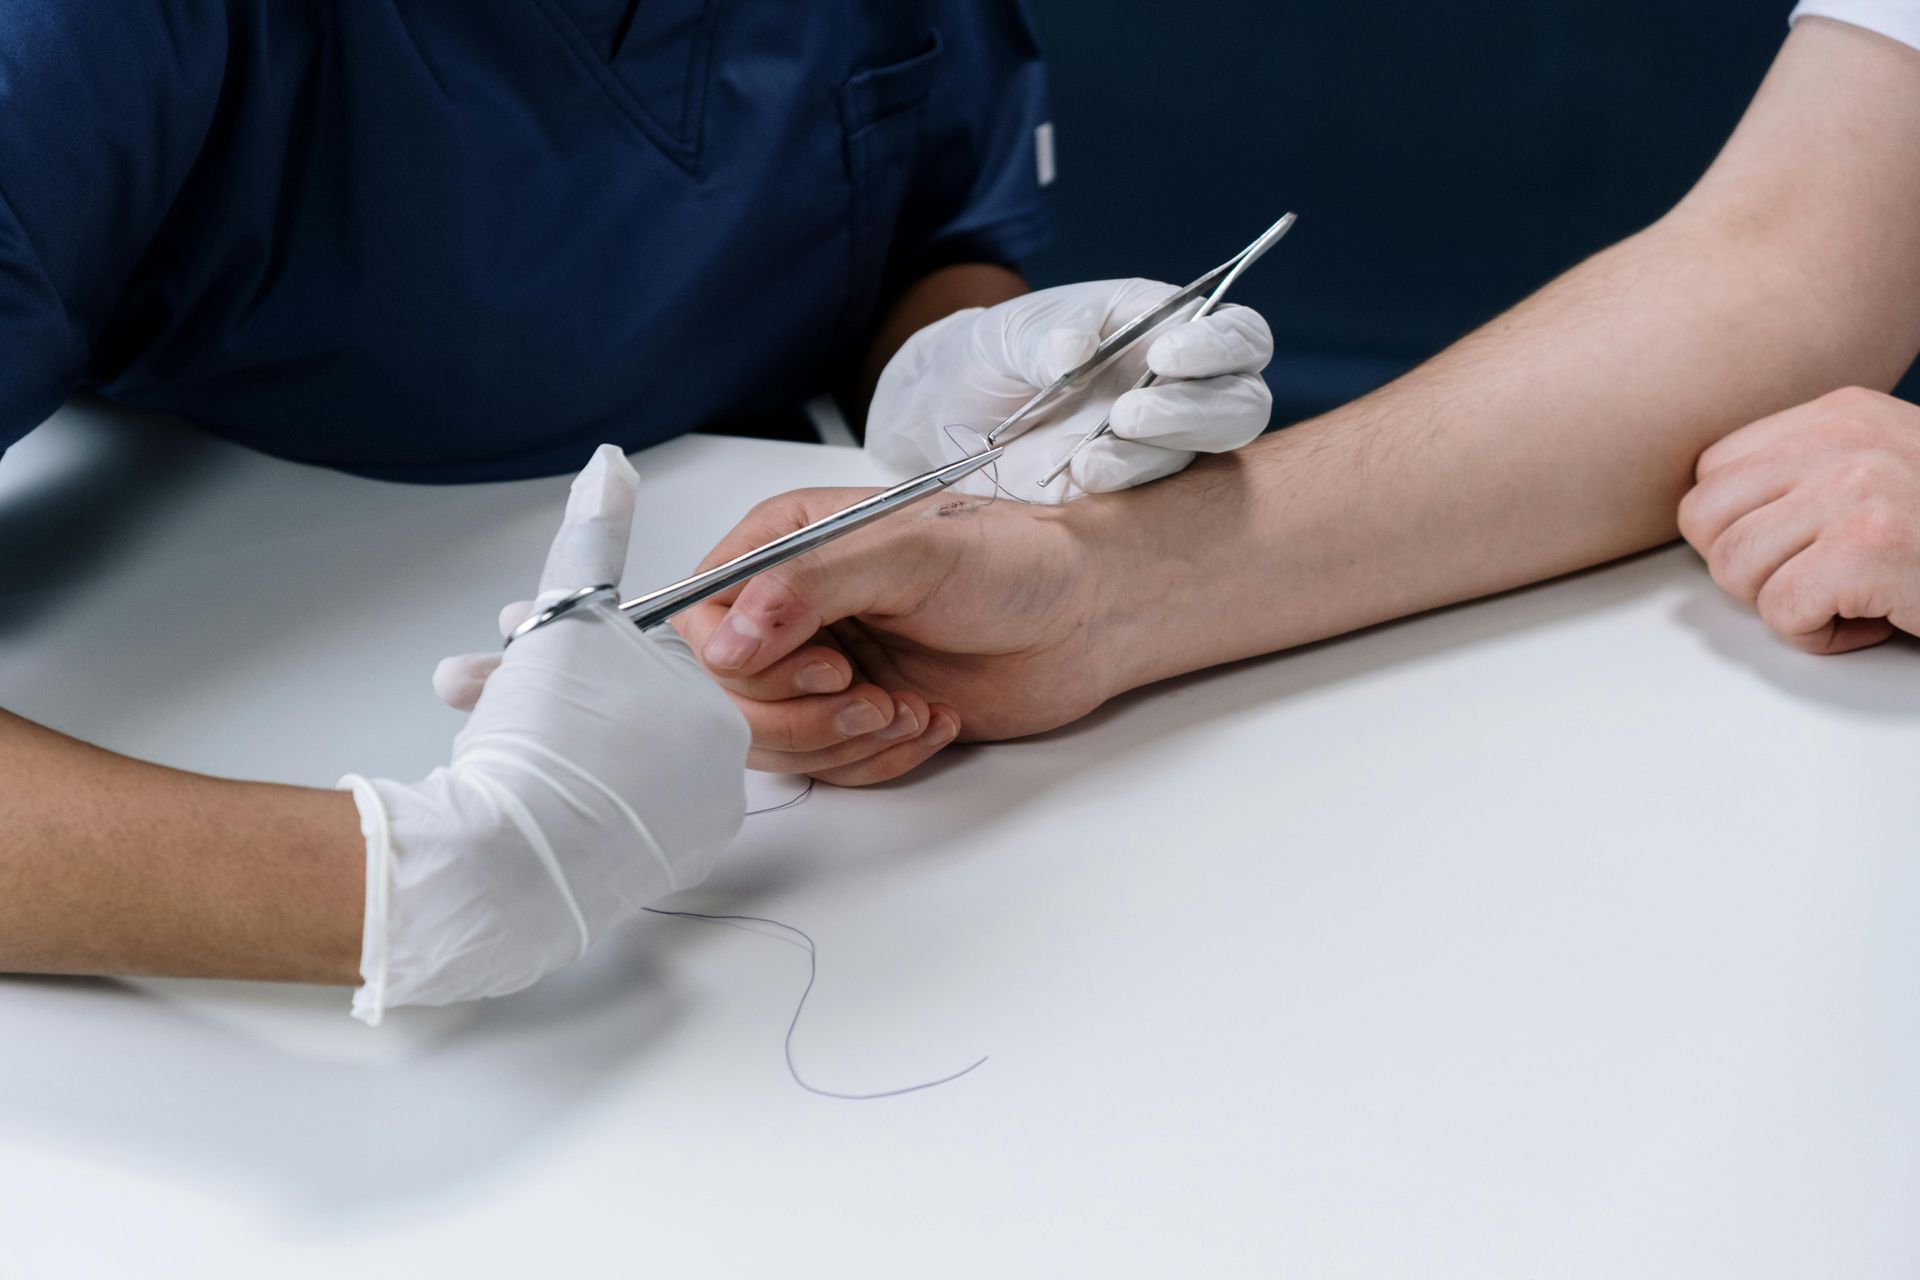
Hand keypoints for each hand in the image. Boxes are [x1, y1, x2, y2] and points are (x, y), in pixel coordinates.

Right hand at [342, 446, 748, 1022]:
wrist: (505, 863)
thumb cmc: (543, 739)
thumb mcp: (568, 618)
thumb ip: (593, 538)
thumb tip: (611, 468)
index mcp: (711, 701)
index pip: (669, 660)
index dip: (592, 657)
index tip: (536, 663)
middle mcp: (719, 769)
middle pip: (651, 719)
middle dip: (582, 707)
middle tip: (519, 711)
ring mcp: (693, 829)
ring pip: (636, 771)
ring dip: (579, 756)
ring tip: (521, 753)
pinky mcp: (658, 873)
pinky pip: (627, 824)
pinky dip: (584, 808)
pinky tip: (538, 799)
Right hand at [672, 487, 1132, 784]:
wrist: (1086, 616)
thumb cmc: (1012, 561)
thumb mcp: (908, 552)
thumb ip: (808, 587)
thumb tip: (725, 640)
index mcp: (785, 545)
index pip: (701, 618)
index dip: (744, 662)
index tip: (823, 667)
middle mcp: (791, 608)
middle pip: (726, 695)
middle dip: (802, 713)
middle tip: (870, 697)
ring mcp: (821, 667)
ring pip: (773, 742)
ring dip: (844, 741)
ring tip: (907, 708)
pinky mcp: (856, 717)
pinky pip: (828, 768)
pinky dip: (879, 759)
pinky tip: (929, 720)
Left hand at [866, 278, 1272, 502]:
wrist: (950, 413)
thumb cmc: (998, 351)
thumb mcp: (1013, 329)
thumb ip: (1047, 336)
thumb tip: (1073, 353)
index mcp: (1168, 328)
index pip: (1239, 335)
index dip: (1220, 345)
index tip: (1167, 355)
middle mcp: (1180, 388)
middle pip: (1242, 405)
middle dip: (1194, 410)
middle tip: (1129, 413)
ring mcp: (1159, 445)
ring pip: (1201, 455)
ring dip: (1150, 454)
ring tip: (1087, 453)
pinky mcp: (1129, 493)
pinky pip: (1153, 498)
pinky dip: (1121, 484)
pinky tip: (1077, 474)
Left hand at [1678, 387, 1919, 652]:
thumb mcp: (1883, 471)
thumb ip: (1804, 474)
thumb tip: (1706, 510)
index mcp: (1841, 414)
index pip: (1711, 475)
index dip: (1742, 529)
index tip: (1803, 547)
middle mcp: (1845, 440)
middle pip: (1705, 522)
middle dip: (1751, 569)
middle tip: (1822, 580)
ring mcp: (1857, 490)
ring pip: (1734, 568)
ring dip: (1789, 604)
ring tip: (1859, 594)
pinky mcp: (1868, 549)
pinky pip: (1780, 611)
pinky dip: (1820, 636)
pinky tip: (1877, 617)